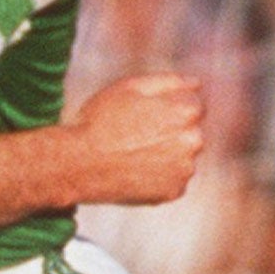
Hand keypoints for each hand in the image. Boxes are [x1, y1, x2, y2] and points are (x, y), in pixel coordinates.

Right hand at [64, 73, 205, 204]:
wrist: (78, 164)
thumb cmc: (100, 121)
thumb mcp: (130, 87)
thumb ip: (169, 81)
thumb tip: (196, 83)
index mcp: (186, 111)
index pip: (192, 108)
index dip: (165, 111)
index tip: (143, 119)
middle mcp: (193, 141)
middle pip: (189, 134)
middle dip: (169, 135)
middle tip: (135, 138)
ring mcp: (184, 169)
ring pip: (181, 159)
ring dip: (165, 157)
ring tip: (132, 156)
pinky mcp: (173, 192)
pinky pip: (171, 181)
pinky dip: (158, 179)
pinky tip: (134, 173)